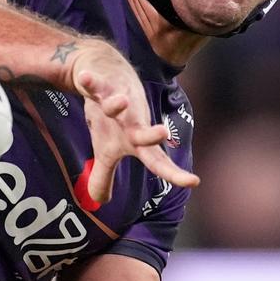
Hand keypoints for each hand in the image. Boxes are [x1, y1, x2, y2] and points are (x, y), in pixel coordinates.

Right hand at [69, 41, 198, 202]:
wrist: (105, 78)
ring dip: (116, 104)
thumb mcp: (107, 151)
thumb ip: (104, 176)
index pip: (156, 162)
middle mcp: (130, 123)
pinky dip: (90, 82)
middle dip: (150, 135)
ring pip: (116, 104)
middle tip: (162, 133)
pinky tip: (85, 79)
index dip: (173, 174)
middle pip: (142, 133)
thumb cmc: (111, 121)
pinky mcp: (102, 86)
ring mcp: (117, 103)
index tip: (194, 182)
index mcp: (134, 142)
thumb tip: (99, 202)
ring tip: (119, 102)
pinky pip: (95, 85)